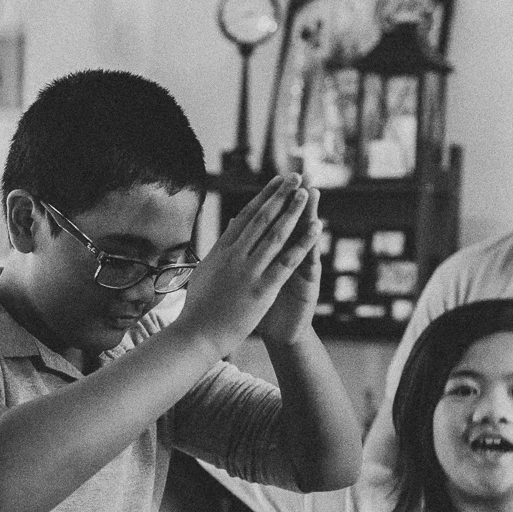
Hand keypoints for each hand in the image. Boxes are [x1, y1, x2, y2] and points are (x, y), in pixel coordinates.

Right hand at [176, 175, 316, 357]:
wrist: (195, 335)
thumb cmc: (198, 307)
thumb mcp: (206, 271)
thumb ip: (220, 247)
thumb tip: (232, 224)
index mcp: (221, 250)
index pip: (245, 216)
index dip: (264, 197)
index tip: (277, 182)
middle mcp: (234, 256)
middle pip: (261, 219)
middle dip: (280, 196)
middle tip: (295, 176)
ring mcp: (247, 272)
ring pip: (275, 234)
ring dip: (293, 211)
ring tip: (306, 193)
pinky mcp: (260, 289)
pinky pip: (286, 261)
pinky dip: (302, 243)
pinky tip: (316, 228)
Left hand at [255, 189, 322, 343]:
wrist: (281, 334)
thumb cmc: (261, 306)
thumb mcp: (248, 276)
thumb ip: (244, 250)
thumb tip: (234, 223)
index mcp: (269, 253)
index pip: (271, 221)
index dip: (272, 201)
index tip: (272, 179)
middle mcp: (286, 256)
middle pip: (289, 222)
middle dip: (291, 199)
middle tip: (295, 174)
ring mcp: (300, 268)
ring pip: (302, 236)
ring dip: (307, 213)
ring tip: (312, 191)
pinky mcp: (309, 283)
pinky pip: (309, 261)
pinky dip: (311, 244)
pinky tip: (317, 227)